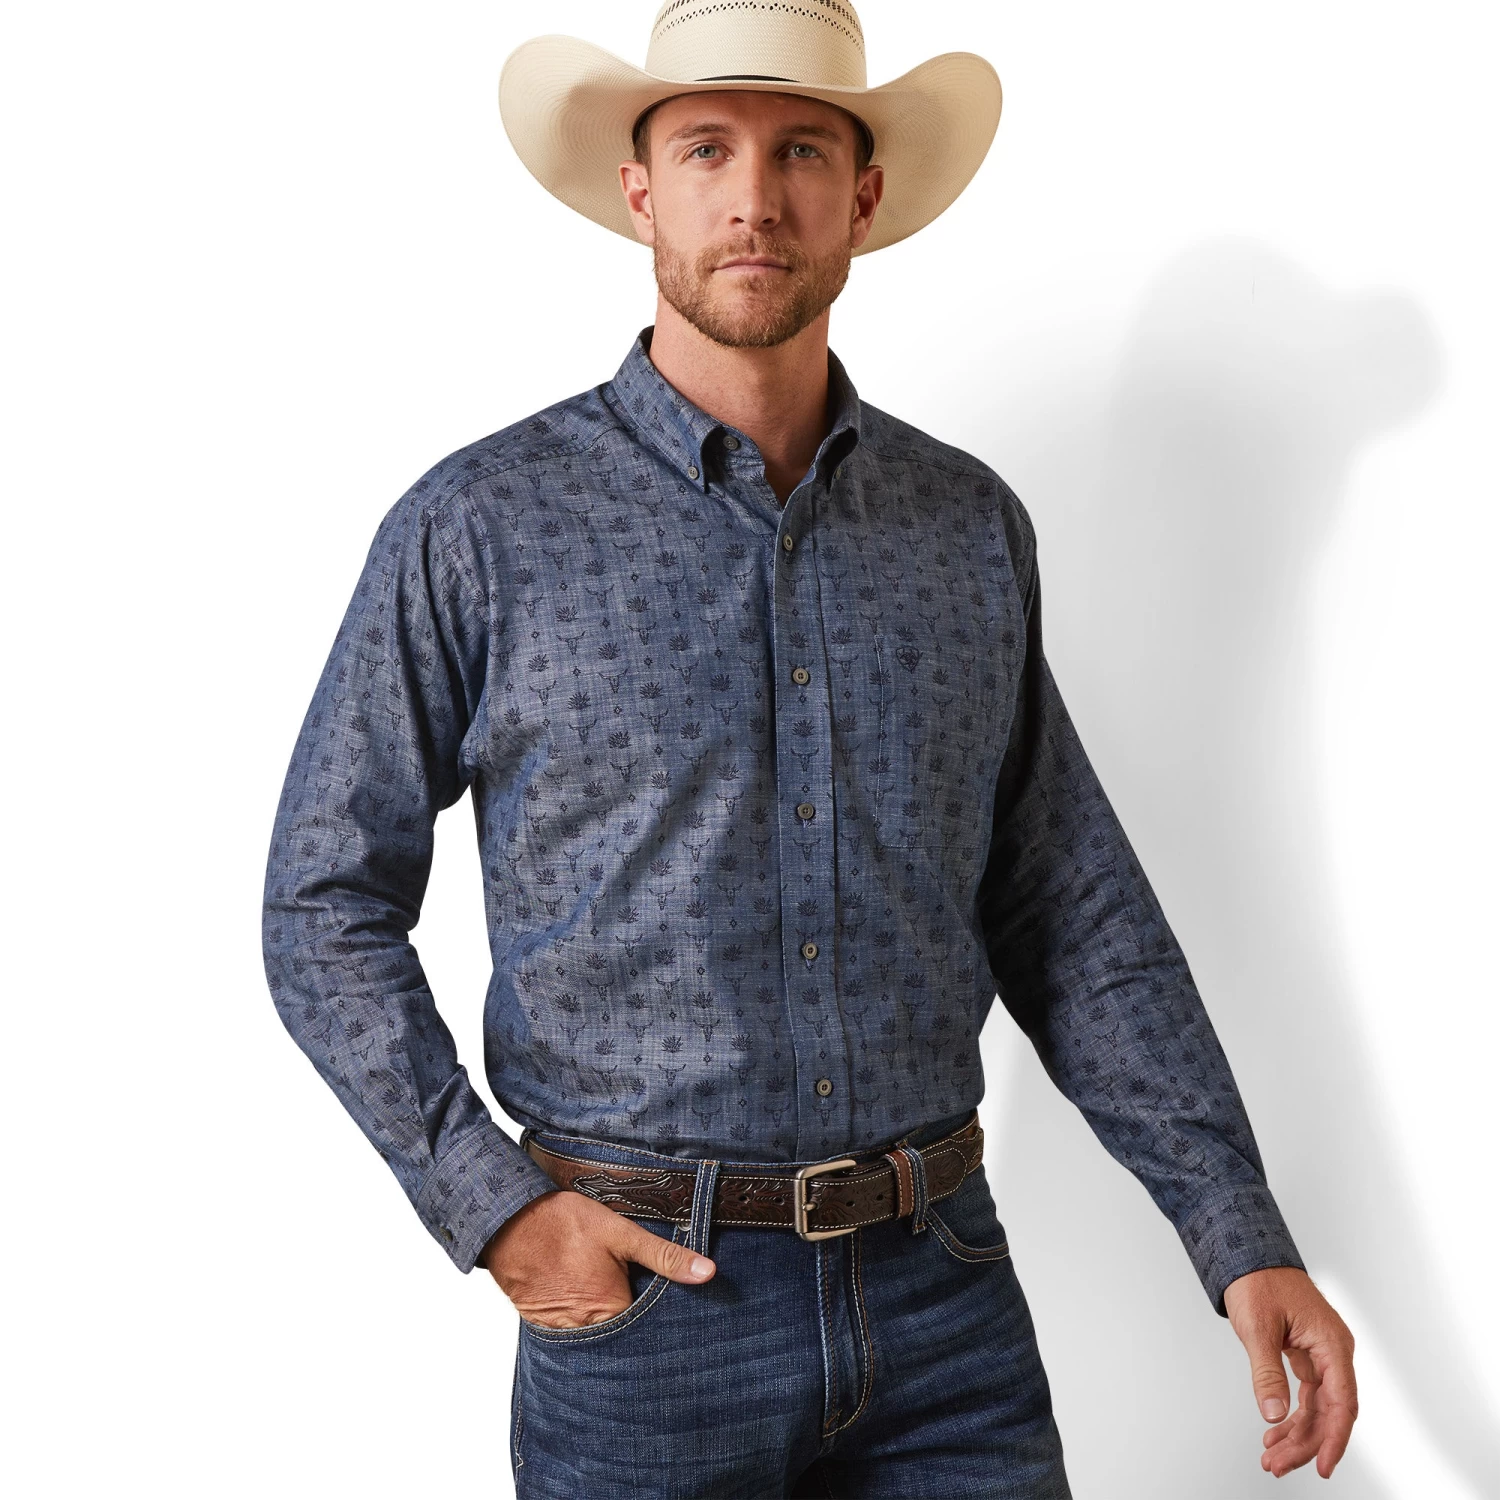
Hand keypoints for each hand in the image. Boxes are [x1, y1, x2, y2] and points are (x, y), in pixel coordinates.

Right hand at [481, 1188, 715, 1328]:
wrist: (507, 1222)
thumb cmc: (565, 1223)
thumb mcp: (621, 1233)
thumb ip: (665, 1256)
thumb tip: (708, 1273)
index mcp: (611, 1313)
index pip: (651, 1335)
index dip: (665, 1324)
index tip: (678, 1316)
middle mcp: (587, 1333)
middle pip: (625, 1342)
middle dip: (639, 1331)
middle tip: (644, 1303)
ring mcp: (562, 1335)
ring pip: (600, 1339)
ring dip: (611, 1327)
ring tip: (615, 1299)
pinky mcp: (545, 1328)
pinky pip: (575, 1335)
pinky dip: (587, 1324)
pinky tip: (590, 1300)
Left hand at [1224, 1266, 1356, 1478]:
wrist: (1248, 1253)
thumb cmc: (1258, 1281)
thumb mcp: (1258, 1327)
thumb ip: (1267, 1372)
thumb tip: (1273, 1413)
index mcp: (1332, 1344)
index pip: (1341, 1403)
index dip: (1334, 1439)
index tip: (1324, 1466)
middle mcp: (1333, 1352)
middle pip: (1328, 1411)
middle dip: (1305, 1442)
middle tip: (1277, 1465)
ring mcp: (1321, 1355)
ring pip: (1316, 1407)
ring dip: (1296, 1434)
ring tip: (1272, 1457)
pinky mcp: (1306, 1355)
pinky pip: (1306, 1394)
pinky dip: (1291, 1414)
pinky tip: (1275, 1432)